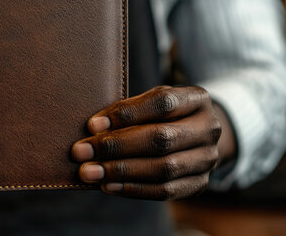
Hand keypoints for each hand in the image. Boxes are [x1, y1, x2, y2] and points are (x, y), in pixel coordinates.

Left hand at [71, 85, 229, 199]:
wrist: (198, 134)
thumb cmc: (164, 113)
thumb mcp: (152, 100)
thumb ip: (130, 109)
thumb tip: (94, 128)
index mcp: (197, 99)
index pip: (162, 103)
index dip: (126, 114)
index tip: (92, 124)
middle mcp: (208, 129)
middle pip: (161, 139)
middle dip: (116, 146)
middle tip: (81, 152)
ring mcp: (207, 159)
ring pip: (163, 169)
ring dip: (120, 171)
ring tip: (89, 172)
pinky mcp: (199, 183)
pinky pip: (165, 191)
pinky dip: (133, 188)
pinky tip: (108, 185)